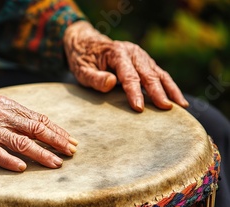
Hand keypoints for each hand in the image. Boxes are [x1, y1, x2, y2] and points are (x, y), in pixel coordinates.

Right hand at [0, 87, 77, 171]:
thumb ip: (12, 115)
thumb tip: (38, 126)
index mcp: (6, 104)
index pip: (38, 118)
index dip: (57, 130)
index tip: (72, 140)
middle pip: (35, 128)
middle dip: (57, 141)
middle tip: (72, 152)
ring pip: (20, 142)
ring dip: (41, 154)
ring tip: (56, 164)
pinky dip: (9, 160)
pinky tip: (21, 168)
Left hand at [63, 21, 188, 111]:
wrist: (86, 43)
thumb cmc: (82, 59)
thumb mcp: (81, 69)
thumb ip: (95, 77)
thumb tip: (112, 83)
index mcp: (117, 53)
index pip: (128, 75)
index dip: (134, 92)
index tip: (139, 108)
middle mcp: (133, 52)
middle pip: (148, 74)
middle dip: (158, 92)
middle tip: (166, 108)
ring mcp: (141, 56)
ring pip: (159, 74)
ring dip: (170, 89)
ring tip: (181, 106)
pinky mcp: (145, 62)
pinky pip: (159, 74)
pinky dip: (170, 86)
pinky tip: (178, 99)